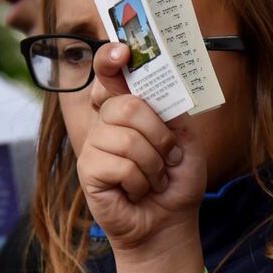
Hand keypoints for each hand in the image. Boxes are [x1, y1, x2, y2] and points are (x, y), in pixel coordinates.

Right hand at [77, 44, 206, 253]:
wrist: (170, 222)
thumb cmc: (176, 180)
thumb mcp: (184, 138)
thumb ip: (169, 109)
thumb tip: (156, 81)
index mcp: (127, 109)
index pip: (109, 74)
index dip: (111, 59)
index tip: (122, 51)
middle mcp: (106, 122)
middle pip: (125, 105)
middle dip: (157, 134)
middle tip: (167, 155)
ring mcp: (94, 146)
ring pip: (125, 138)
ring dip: (153, 164)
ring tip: (154, 178)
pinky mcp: (88, 172)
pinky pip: (118, 165)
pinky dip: (139, 181)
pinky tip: (137, 191)